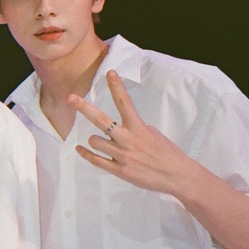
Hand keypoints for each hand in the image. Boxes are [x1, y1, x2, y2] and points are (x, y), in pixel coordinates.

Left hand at [68, 70, 199, 195]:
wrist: (178, 176)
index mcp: (138, 127)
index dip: (116, 86)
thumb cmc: (167, 153)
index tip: (109, 72)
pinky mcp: (120, 170)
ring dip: (94, 140)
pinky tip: (79, 149)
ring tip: (101, 142)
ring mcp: (123, 155)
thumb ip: (134, 128)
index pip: (125, 102)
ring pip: (95, 141)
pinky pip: (96, 160)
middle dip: (84, 107)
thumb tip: (119, 127)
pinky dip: (86, 154)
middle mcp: (128, 139)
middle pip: (101, 120)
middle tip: (70, 98)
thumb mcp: (152, 134)